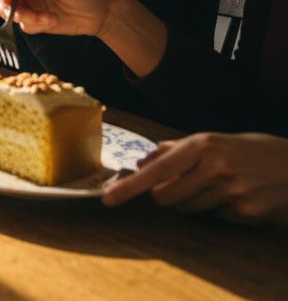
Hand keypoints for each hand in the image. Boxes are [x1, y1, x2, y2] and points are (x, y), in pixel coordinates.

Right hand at [0, 0, 113, 36]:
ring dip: (26, 18)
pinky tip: (53, 21)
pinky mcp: (35, 19)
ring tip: (46, 19)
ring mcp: (30, 4)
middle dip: (9, 8)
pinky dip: (36, 25)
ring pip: (11, 14)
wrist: (102, 12)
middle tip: (20, 15)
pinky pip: (25, 25)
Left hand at [103, 133, 287, 224]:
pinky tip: (237, 196)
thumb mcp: (214, 141)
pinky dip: (219, 211)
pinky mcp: (246, 212)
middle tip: (186, 184)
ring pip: (187, 210)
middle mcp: (215, 167)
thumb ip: (176, 150)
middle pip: (165, 197)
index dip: (130, 187)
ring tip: (218, 187)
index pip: (157, 171)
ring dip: (194, 203)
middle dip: (166, 195)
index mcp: (203, 145)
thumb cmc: (251, 150)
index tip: (108, 199)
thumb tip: (143, 162)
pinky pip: (214, 219)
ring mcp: (232, 192)